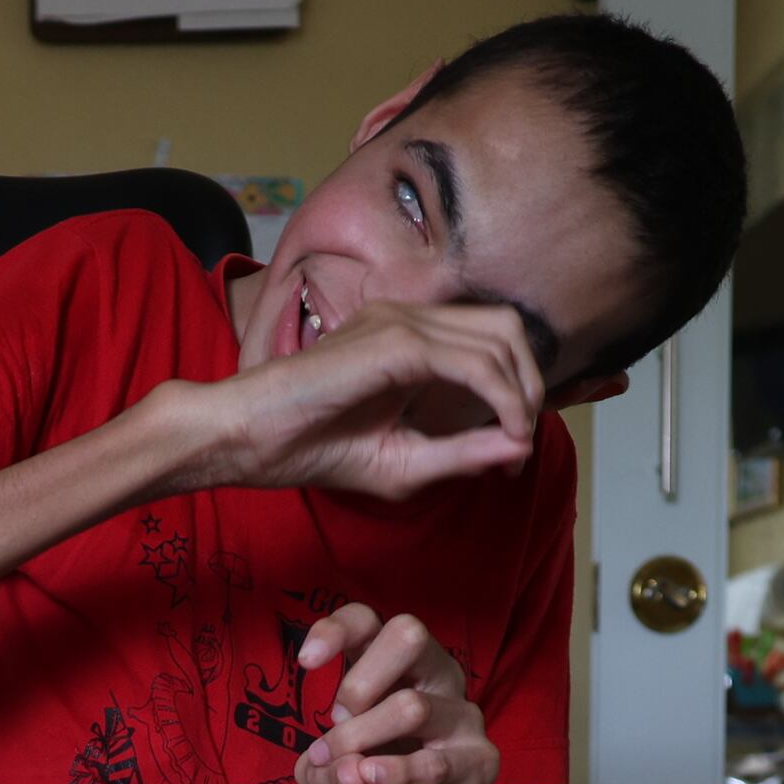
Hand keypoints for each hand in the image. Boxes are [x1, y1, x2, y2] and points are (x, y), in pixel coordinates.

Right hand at [187, 300, 545, 505]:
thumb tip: (522, 448)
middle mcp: (411, 320)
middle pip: (507, 328)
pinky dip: (501, 397)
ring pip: (500, 338)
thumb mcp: (405, 462)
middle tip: (522, 441)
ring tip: (515, 441)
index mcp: (411, 341)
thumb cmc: (313, 450)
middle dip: (533, 384)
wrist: (250, 440)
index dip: (524, 386)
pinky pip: (473, 362)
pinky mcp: (394, 340)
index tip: (519, 445)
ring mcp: (402, 323)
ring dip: (522, 393)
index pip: (492, 339)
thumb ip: (464, 452)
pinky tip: (503, 433)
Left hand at [292, 605, 492, 783]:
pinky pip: (435, 762)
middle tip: (337, 723)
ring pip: (413, 705)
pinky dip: (397, 774)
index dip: (335, 631)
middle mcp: (436, 674)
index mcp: (396, 662)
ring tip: (349, 769)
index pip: (368, 621)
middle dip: (358, 684)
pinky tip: (375, 779)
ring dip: (366, 737)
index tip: (306, 662)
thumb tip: (349, 770)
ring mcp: (462, 713)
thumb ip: (324, 765)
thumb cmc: (369, 776)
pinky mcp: (479, 757)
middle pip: (408, 636)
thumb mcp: (331, 763)